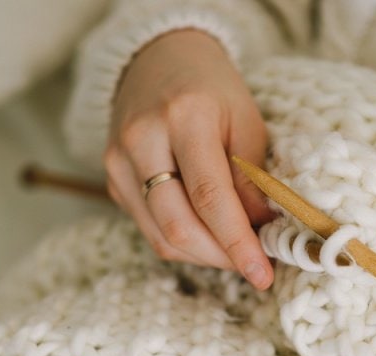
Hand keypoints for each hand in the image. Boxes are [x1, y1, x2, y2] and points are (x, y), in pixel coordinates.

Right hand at [106, 29, 274, 288]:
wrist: (157, 61)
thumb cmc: (211, 91)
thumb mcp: (246, 119)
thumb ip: (252, 177)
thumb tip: (261, 230)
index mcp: (184, 117)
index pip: (210, 197)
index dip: (237, 243)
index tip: (263, 274)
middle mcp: (142, 141)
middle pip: (178, 226)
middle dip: (220, 257)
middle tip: (254, 265)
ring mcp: (119, 163)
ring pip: (161, 237)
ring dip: (204, 256)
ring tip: (234, 251)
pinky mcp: (113, 182)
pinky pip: (150, 230)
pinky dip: (184, 243)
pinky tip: (208, 236)